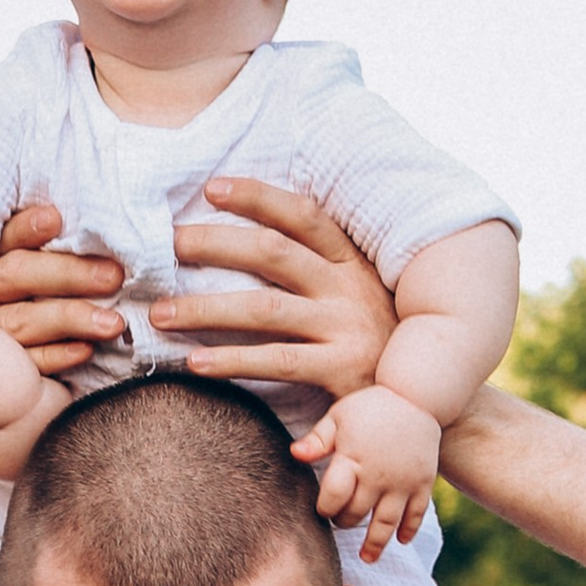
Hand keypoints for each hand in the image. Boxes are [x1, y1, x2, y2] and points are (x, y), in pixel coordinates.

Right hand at [0, 204, 128, 379]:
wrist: (50, 357)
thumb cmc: (68, 291)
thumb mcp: (61, 260)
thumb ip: (67, 243)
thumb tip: (84, 219)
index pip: (5, 238)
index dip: (26, 229)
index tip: (55, 220)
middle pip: (13, 276)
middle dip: (66, 274)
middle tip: (113, 277)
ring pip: (19, 320)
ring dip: (70, 318)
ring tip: (113, 323)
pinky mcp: (7, 367)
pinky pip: (28, 362)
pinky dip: (58, 355)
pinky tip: (86, 350)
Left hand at [152, 179, 397, 397]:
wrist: (425, 397)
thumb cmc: (375, 339)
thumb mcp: (356, 292)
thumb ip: (314, 268)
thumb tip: (247, 240)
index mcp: (350, 260)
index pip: (302, 215)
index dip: (258, 197)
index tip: (212, 189)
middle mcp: (348, 288)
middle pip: (273, 254)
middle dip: (215, 244)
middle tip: (167, 245)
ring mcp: (345, 329)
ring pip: (264, 309)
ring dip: (206, 308)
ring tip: (160, 313)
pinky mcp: (341, 371)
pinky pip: (276, 362)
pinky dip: (231, 360)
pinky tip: (194, 362)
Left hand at [294, 382, 442, 563]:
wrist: (417, 394)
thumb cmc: (371, 405)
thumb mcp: (339, 416)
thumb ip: (318, 439)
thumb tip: (294, 454)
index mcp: (353, 458)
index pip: (334, 497)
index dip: (325, 509)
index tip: (323, 510)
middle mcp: (378, 474)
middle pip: (357, 513)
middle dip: (346, 522)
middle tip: (341, 523)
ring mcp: (403, 481)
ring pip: (387, 522)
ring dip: (376, 544)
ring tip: (369, 558)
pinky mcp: (423, 482)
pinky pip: (417, 513)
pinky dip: (409, 530)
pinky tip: (401, 540)